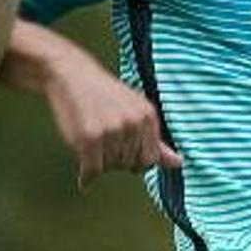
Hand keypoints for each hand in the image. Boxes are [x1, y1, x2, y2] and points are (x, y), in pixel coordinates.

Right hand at [44, 57, 179, 185]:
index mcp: (148, 116)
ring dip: (98, 162)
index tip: (120, 144)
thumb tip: (179, 164)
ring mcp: (111, 130)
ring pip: (109, 168)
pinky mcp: (89, 138)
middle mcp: (133, 123)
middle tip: (102, 136)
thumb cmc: (104, 95)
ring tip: (91, 138)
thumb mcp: (136, 112)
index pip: (149, 161)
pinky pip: (91, 171)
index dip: (133, 159)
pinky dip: (86, 175)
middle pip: (128, 166)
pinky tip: (84, 172)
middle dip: (115, 159)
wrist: (71, 75)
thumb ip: (156, 142)